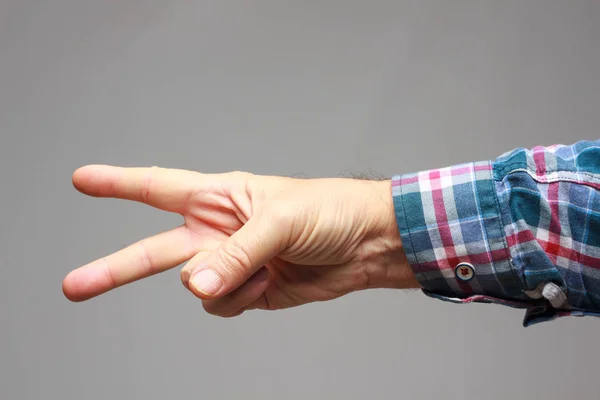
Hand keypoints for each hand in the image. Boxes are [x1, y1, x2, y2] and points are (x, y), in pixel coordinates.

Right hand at [63, 166, 417, 316]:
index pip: (158, 187)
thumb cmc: (329, 211)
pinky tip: (269, 280)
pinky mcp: (248, 290)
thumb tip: (197, 285)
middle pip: (154, 251)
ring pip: (196, 286)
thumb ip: (236, 253)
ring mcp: (231, 263)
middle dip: (115, 268)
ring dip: (221, 283)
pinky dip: (242, 297)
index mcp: (220, 197)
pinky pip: (222, 303)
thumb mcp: (280, 220)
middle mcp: (217, 230)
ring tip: (261, 268)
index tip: (82, 180)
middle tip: (74, 287)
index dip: (119, 184)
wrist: (366, 245)